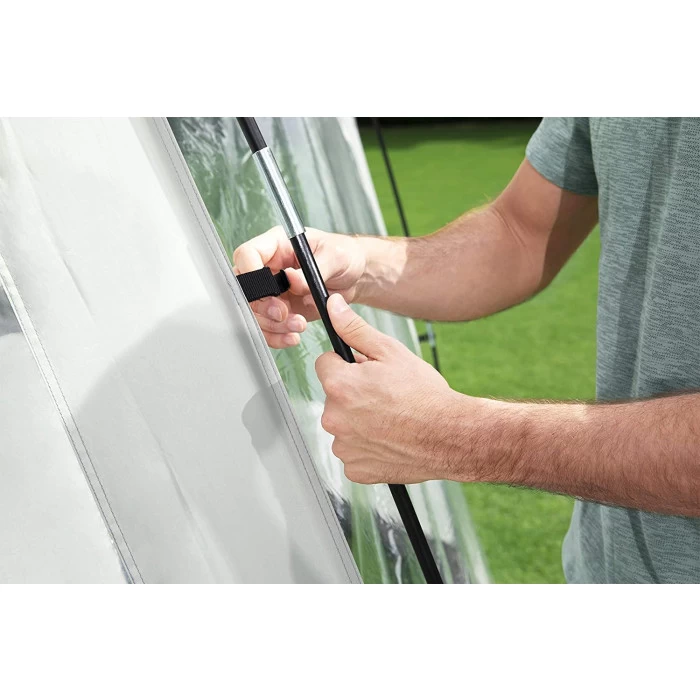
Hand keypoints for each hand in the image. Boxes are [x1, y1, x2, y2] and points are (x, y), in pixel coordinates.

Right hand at [233, 227, 366, 348]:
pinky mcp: (281, 310)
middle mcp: (270, 267)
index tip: (268, 289)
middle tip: (283, 314)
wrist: (355, 278)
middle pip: (246, 288)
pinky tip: (293, 336)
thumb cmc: (344, 255)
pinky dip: (277, 336)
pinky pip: (267, 327)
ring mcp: (273, 290)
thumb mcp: (336, 255)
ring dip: (273, 325)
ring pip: (255, 312)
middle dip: (263, 306)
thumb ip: (314, 268)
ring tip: (299, 325)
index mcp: (277, 245)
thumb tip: (293, 279)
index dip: (251, 272)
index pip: (247, 254)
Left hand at [315, 294, 463, 483]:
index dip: (347, 364)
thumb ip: (355, 329)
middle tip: (385, 396)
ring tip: (390, 419)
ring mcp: (344, 447)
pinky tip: (389, 439)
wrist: (450, 436)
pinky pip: (353, 452)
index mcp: (339, 386)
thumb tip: (334, 307)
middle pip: (334, 396)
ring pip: (344, 425)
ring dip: (359, 421)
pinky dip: (367, 447)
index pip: (325, 364)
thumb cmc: (425, 395)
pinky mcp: (355, 470)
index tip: (366, 372)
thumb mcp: (390, 352)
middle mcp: (334, 418)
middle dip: (353, 393)